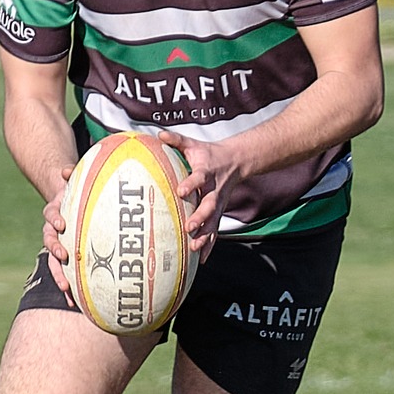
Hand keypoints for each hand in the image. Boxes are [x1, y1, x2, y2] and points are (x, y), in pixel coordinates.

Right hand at [42, 176, 76, 303]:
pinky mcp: (66, 259)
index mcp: (55, 213)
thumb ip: (69, 175)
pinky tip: (75, 303)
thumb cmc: (75, 191)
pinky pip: (66, 273)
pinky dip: (69, 287)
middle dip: (55, 252)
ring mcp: (59, 246)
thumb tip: (66, 169)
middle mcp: (54, 232)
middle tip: (63, 257)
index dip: (55, 220)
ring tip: (66, 289)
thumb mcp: (72, 181)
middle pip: (50, 243)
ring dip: (60, 275)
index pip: (52, 217)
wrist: (67, 203)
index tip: (62, 224)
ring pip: (55, 263)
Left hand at [157, 132, 237, 264]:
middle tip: (188, 227)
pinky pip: (214, 232)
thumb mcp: (193, 145)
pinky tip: (201, 259)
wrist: (234, 162)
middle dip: (200, 218)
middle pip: (209, 206)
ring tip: (194, 248)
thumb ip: (176, 140)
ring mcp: (218, 204)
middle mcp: (214, 191)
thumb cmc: (207, 154)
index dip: (190, 184)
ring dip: (205, 236)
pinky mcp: (218, 214)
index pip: (198, 178)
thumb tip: (159, 134)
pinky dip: (209, 246)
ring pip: (213, 223)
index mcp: (206, 172)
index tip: (180, 191)